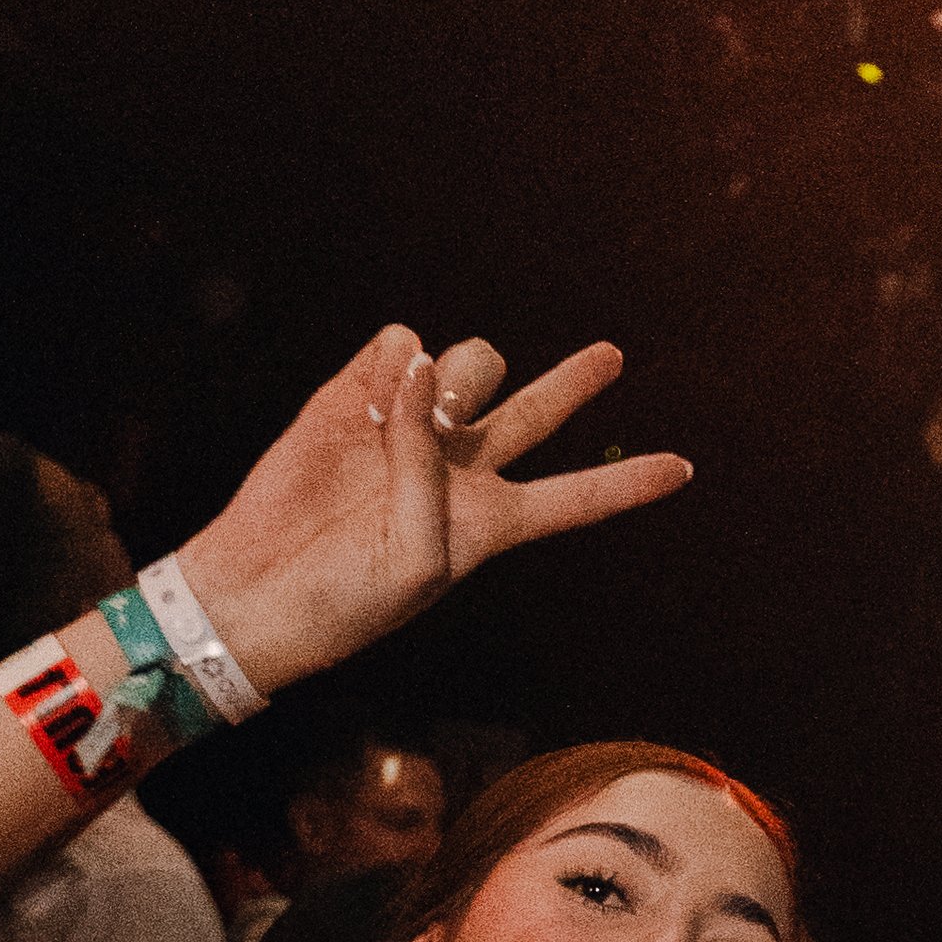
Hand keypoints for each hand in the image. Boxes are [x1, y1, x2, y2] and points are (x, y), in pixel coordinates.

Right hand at [177, 327, 691, 696]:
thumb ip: (429, 466)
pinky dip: (391, 362)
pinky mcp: (352, 395)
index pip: (577, 499)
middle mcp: (459, 469)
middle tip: (614, 358)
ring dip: (454, 378)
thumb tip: (417, 369)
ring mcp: (408, 426)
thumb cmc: (347, 597)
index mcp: (492, 522)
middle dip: (575, 383)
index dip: (629, 485)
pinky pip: (397, 344)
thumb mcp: (415, 556)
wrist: (257, 588)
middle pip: (536, 414)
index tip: (685, 469)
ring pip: (467, 363)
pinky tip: (372, 395)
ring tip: (413, 413)